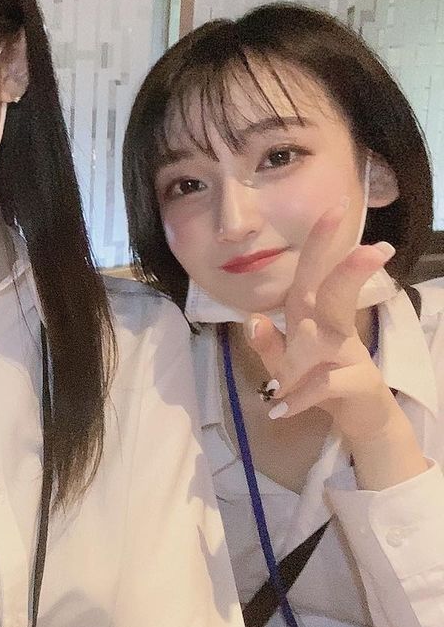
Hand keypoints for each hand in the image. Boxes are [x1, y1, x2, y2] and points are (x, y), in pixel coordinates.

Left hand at [245, 203, 395, 440]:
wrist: (358, 418)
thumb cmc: (318, 378)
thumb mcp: (285, 362)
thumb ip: (267, 343)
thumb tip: (252, 319)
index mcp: (313, 315)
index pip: (312, 273)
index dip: (321, 242)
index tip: (335, 208)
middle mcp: (332, 328)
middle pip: (335, 295)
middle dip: (348, 273)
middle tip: (374, 249)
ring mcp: (348, 355)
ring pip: (321, 342)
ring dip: (293, 359)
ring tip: (276, 386)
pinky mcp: (357, 383)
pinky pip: (325, 385)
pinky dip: (300, 398)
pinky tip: (281, 410)